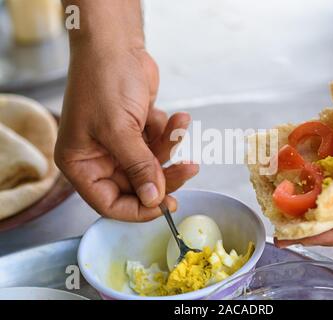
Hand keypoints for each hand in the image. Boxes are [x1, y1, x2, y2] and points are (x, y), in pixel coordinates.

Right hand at [55, 43, 197, 221]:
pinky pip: (157, 144)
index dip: (138, 209)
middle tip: (189, 169)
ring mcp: (118, 144)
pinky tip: (176, 117)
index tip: (165, 206)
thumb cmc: (104, 81)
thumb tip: (153, 199)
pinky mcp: (136, 132)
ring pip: (151, 165)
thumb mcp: (119, 130)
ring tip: (180, 126)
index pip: (109, 203)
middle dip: (164, 175)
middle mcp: (98, 158)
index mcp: (80, 164)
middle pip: (137, 185)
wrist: (115, 44)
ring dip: (169, 147)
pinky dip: (168, 132)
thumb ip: (138, 168)